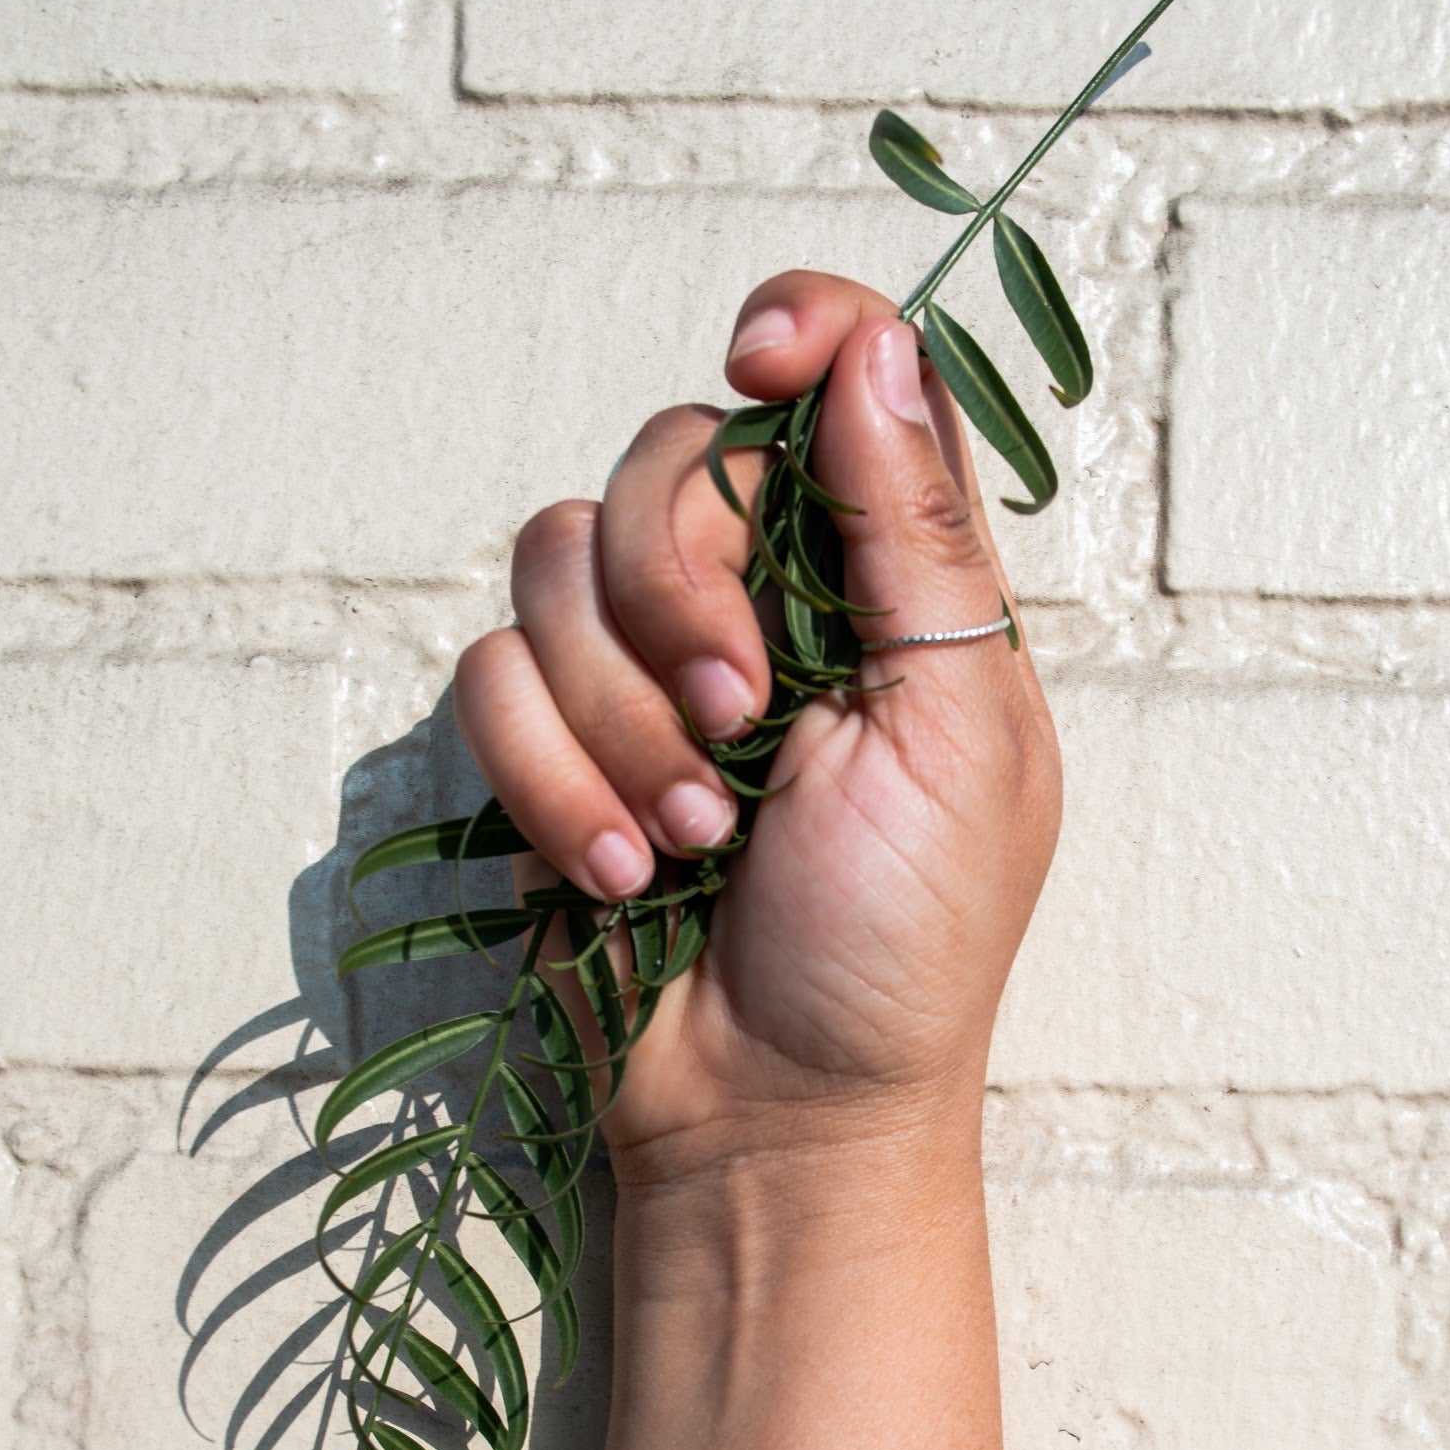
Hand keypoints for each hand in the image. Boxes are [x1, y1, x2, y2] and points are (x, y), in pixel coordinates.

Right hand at [453, 272, 1060, 1184]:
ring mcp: (645, 672)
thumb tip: (876, 347)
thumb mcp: (960, 736)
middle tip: (746, 721)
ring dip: (619, 717)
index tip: (760, 359)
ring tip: (694, 841)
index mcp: (889, 586)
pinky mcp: (553, 747)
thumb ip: (916, 536)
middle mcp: (764, 604)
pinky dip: (552, 780)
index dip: (798, 334)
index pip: (841, 380)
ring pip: (552, 562)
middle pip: (666, 453)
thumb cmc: (903, 950)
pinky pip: (489, 677)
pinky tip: (623, 874)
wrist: (781, 1115)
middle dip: (683, 591)